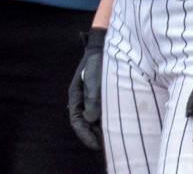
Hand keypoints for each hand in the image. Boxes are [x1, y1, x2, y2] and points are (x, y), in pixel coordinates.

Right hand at [67, 27, 104, 150]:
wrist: (108, 47)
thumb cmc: (99, 62)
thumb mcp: (94, 80)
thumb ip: (92, 99)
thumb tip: (90, 119)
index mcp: (75, 95)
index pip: (77, 120)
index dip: (85, 135)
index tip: (97, 146)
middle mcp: (82, 99)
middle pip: (85, 123)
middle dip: (93, 135)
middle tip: (105, 146)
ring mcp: (92, 97)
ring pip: (94, 119)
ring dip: (101, 129)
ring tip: (112, 139)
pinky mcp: (102, 95)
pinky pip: (102, 112)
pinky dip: (107, 121)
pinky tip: (117, 126)